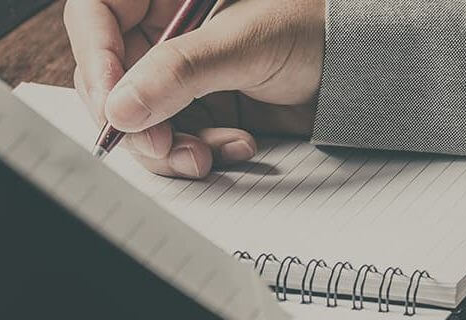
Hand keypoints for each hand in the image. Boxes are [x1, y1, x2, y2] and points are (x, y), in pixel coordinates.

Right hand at [64, 0, 324, 177]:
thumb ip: (181, 72)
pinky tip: (240, 145)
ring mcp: (181, 73)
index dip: (97, 64)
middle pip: (111, 79)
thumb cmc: (321, 23)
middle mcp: (164, 30)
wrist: (369, 65)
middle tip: (163, 146)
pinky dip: (202, 151)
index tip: (114, 108)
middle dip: (136, 121)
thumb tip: (121, 109)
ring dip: (170, 148)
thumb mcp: (247, 41)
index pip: (95, 19)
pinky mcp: (202, 108)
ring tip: (207, 155)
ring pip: (141, 119)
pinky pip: (177, 139)